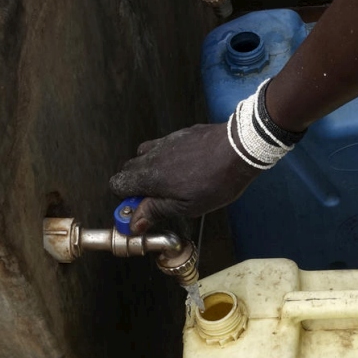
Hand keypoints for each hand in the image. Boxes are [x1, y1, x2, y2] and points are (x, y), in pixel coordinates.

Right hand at [109, 123, 261, 231]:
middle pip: (128, 169)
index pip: (117, 184)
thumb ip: (156, 211)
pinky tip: (186, 167)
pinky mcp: (180, 134)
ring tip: (172, 183)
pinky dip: (166, 157)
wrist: (240, 149)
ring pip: (144, 155)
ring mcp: (166, 142)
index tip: (141, 208)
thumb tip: (133, 222)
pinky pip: (163, 146)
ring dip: (150, 169)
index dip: (126, 198)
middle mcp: (152, 156)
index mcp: (150, 176)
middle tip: (158, 198)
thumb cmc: (217, 180)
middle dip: (136, 184)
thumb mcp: (187, 207)